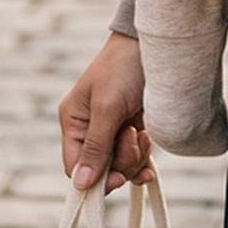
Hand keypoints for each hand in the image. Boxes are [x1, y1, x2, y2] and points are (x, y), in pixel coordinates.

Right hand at [58, 32, 154, 191]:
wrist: (153, 43)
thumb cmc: (124, 67)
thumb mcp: (108, 106)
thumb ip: (96, 146)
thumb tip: (80, 185)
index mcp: (74, 121)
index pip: (75, 166)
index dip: (95, 179)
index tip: (117, 177)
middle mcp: (90, 128)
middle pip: (101, 170)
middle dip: (121, 162)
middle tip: (132, 137)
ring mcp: (113, 129)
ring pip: (121, 165)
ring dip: (135, 156)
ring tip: (142, 132)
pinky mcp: (133, 127)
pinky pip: (136, 156)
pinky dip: (144, 154)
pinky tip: (149, 141)